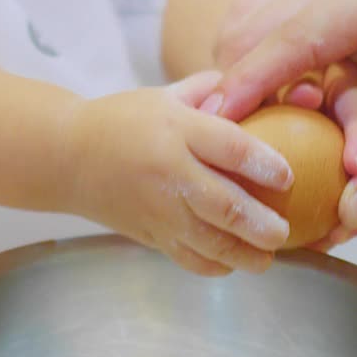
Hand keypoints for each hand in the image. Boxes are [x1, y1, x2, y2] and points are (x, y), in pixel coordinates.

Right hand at [65, 71, 293, 275]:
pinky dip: (213, 266)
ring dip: (243, 254)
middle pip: (223, 204)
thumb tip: (268, 91)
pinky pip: (186, 258)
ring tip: (267, 257)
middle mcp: (169, 170)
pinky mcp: (148, 234)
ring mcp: (157, 208)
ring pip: (208, 241)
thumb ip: (214, 92)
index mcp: (176, 129)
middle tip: (284, 231)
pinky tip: (232, 263)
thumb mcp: (166, 95)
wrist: (67, 157)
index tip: (288, 176)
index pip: (229, 147)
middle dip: (260, 223)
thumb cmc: (124, 121)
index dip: (264, 163)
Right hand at [209, 0, 356, 237]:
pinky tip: (277, 118)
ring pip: (262, 27)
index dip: (251, 80)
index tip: (213, 121)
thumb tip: (353, 211)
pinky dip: (272, 76)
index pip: (299, 34)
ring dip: (261, 84)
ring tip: (264, 138)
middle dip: (241, 84)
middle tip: (227, 144)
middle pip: (263, 23)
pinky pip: (281, 35)